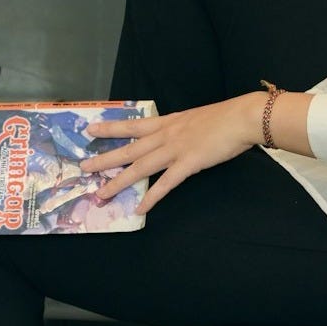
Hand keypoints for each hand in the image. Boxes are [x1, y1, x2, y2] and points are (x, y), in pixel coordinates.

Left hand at [81, 95, 260, 213]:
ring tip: (102, 194)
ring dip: (119, 182)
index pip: (134, 125)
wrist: (242, 117)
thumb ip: (184, 127)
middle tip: (84, 168)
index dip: (111, 128)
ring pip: (141, 167)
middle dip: (105, 159)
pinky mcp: (189, 163)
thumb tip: (179, 135)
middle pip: (130, 149)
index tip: (91, 129)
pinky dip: (152, 197)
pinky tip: (140, 209)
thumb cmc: (225, 116)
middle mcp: (166, 135)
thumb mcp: (197, 117)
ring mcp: (176, 149)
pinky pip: (166, 184)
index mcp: (169, 122)